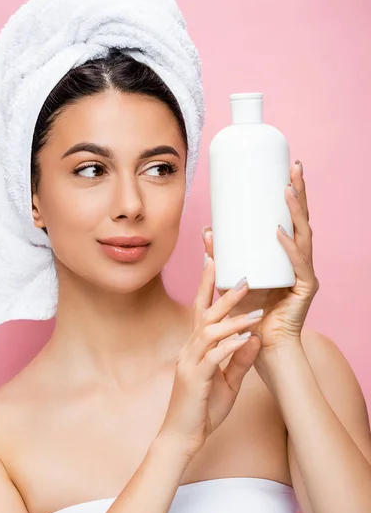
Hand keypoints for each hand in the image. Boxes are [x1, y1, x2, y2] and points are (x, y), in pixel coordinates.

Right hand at [158, 251, 261, 459]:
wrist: (181, 439)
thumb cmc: (202, 410)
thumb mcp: (227, 382)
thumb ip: (239, 360)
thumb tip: (254, 338)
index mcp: (194, 348)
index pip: (201, 311)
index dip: (207, 286)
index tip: (215, 262)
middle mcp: (189, 350)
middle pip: (204, 313)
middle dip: (222, 292)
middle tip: (244, 276)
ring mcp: (189, 363)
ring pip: (209, 331)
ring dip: (233, 318)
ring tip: (255, 307)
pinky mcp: (194, 378)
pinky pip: (214, 356)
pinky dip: (231, 344)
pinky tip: (248, 337)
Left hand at [202, 160, 318, 352]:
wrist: (259, 346)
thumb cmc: (247, 312)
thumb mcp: (230, 278)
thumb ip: (220, 256)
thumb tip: (207, 229)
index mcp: (287, 254)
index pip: (292, 217)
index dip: (292, 193)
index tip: (285, 167)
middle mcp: (299, 259)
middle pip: (303, 219)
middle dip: (300, 191)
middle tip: (294, 166)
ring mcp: (304, 273)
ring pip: (305, 235)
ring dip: (296, 211)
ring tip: (287, 189)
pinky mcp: (305, 289)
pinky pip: (298, 265)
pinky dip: (288, 248)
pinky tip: (279, 233)